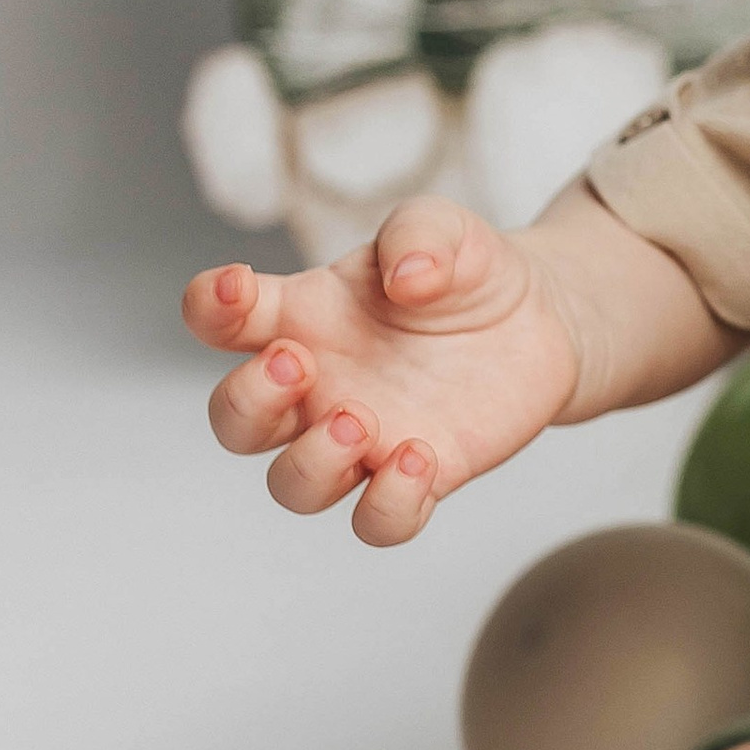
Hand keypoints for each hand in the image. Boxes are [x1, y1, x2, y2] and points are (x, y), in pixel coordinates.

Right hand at [183, 199, 585, 544]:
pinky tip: (420, 456)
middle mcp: (318, 387)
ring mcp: (363, 438)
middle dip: (248, 400)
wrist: (541, 318)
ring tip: (359, 421)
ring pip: (293, 486)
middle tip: (299, 363)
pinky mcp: (420, 476)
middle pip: (235, 421)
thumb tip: (407, 278)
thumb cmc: (467, 270)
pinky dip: (387, 504)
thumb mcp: (444, 228)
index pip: (218, 318)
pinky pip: (376, 521)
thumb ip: (418, 235)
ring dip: (311, 463)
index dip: (209, 305)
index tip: (237, 285)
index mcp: (302, 317)